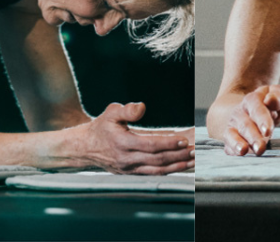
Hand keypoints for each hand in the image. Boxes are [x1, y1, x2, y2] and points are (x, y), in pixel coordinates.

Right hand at [77, 102, 193, 173]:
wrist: (85, 148)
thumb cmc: (101, 128)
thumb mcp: (110, 113)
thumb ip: (127, 110)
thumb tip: (142, 106)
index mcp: (122, 143)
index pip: (150, 145)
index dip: (168, 143)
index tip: (183, 139)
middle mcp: (127, 159)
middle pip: (157, 159)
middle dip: (177, 155)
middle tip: (194, 150)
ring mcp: (129, 169)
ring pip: (157, 170)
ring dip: (176, 166)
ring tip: (193, 160)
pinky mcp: (132, 174)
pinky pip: (153, 174)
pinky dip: (168, 171)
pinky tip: (180, 166)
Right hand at [224, 85, 279, 156]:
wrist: (251, 111)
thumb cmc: (271, 105)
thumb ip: (279, 95)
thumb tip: (270, 100)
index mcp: (253, 99)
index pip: (256, 108)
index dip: (262, 119)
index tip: (267, 131)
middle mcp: (240, 112)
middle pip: (245, 125)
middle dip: (253, 137)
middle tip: (261, 148)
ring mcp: (233, 125)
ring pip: (233, 134)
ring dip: (238, 143)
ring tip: (244, 151)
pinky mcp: (229, 138)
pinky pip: (228, 144)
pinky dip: (232, 149)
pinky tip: (238, 154)